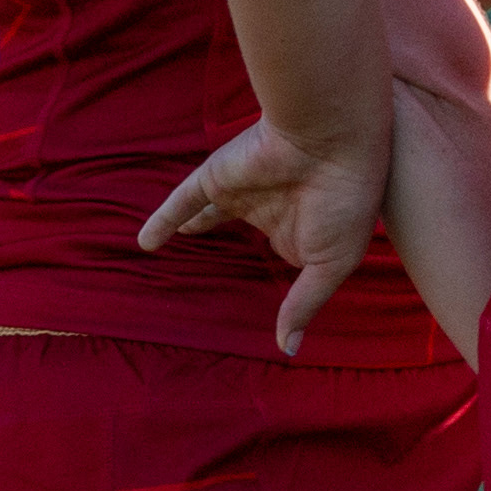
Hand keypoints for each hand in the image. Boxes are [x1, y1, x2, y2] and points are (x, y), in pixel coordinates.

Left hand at [141, 116, 388, 355]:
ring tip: (186, 240)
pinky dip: (162, 220)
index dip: (289, 263)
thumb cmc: (345, 203)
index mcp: (304, 230)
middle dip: (240, 244)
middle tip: (225, 271)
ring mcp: (241, 192)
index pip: (289, 252)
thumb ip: (304, 305)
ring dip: (197, 226)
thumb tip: (288, 350)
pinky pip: (181, 202)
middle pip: (247, 231)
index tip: (279, 292)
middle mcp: (271, 209)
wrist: (330, 139)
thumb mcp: (332, 264)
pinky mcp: (216, 177)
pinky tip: (146, 243)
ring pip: (210, 214)